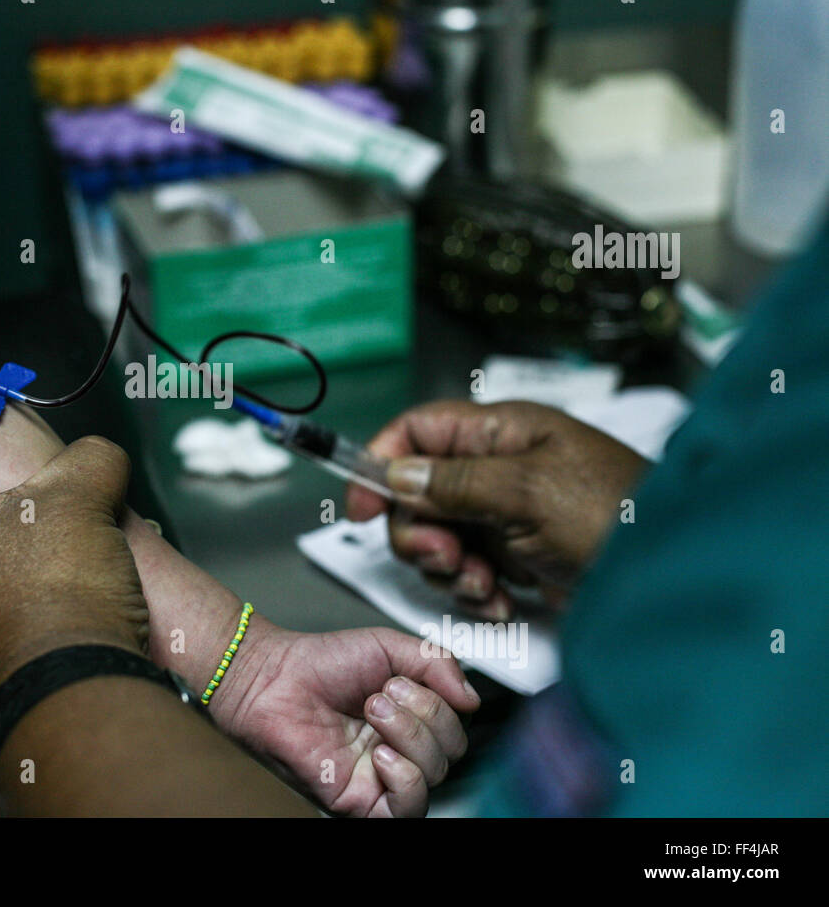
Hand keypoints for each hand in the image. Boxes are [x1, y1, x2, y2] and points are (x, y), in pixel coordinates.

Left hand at [0, 436, 148, 703]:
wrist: (78, 687)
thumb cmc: (52, 591)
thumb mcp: (80, 496)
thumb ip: (90, 460)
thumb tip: (99, 456)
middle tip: (1, 492)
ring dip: (10, 558)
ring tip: (54, 537)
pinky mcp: (4, 660)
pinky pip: (12, 612)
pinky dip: (37, 595)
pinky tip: (77, 583)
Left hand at [215, 624, 479, 816]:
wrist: (273, 679)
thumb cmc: (321, 664)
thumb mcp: (390, 646)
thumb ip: (438, 663)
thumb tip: (473, 698)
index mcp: (413, 716)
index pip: (459, 723)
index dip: (444, 701)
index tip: (404, 678)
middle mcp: (403, 749)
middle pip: (453, 749)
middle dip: (425, 714)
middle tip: (383, 692)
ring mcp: (383, 777)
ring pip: (435, 775)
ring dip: (410, 736)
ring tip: (373, 711)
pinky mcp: (361, 801)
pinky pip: (408, 809)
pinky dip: (405, 778)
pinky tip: (379, 753)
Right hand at [347, 400, 647, 616]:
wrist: (672, 579)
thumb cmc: (616, 515)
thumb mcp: (526, 490)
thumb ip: (455, 481)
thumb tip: (397, 475)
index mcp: (500, 434)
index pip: (418, 432)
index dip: (381, 462)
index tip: (360, 507)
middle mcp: (496, 471)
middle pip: (417, 495)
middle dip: (421, 534)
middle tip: (447, 557)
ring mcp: (506, 516)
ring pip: (439, 539)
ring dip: (450, 570)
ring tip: (485, 585)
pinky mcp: (516, 558)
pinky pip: (468, 572)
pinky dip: (475, 593)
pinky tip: (503, 600)